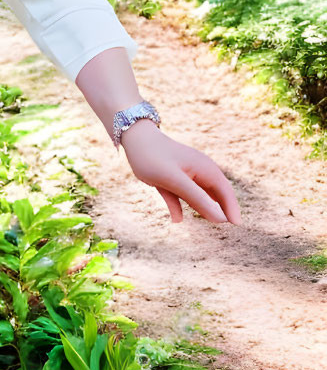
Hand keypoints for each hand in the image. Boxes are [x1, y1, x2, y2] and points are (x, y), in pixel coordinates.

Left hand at [119, 119, 241, 224]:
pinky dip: (178, 207)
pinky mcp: (172, 179)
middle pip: (214, 195)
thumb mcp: (175, 181)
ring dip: (199, 209)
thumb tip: (221, 219)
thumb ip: (198, 199)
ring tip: (203, 224)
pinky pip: (179, 197)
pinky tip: (176, 219)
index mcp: (205, 168)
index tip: (237, 226)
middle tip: (220, 230)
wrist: (132, 138)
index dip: (232, 209)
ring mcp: (185, 175)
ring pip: (197, 197)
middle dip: (217, 211)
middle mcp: (198, 171)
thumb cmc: (154, 157)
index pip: (226, 192)